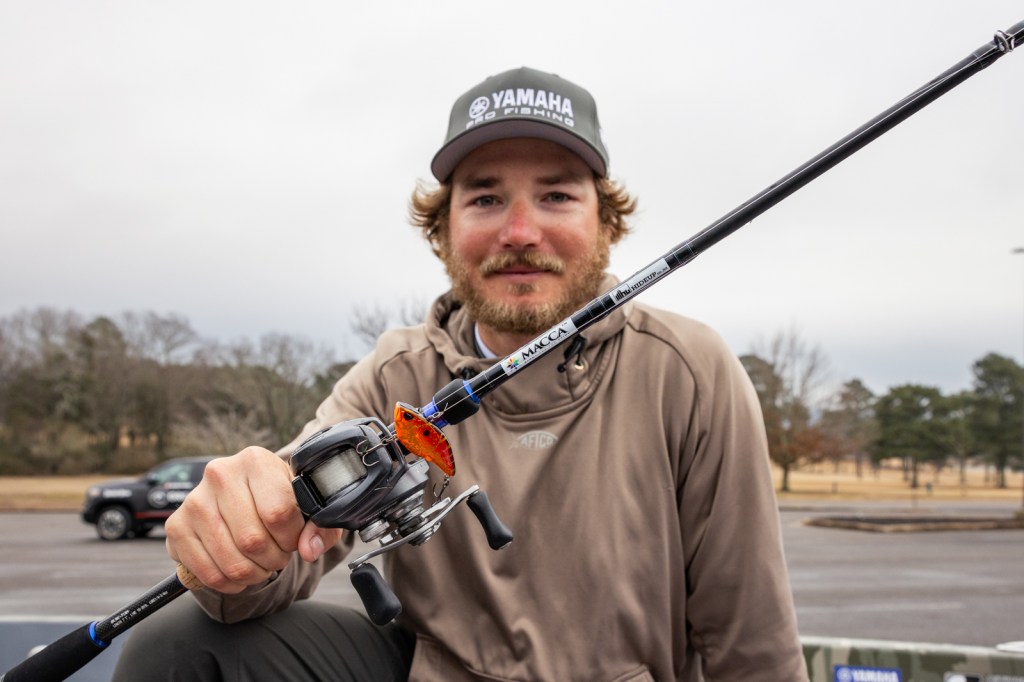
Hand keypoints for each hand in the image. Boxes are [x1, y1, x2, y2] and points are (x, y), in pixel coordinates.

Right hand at [164, 446, 342, 593]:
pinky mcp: (176, 527)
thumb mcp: (308, 506)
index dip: (293, 537)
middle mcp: (219, 474)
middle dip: (274, 559)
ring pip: (231, 561)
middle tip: (279, 555)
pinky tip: (240, 573)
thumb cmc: (280, 500)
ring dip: (254, 574)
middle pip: (252, 540)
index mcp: (255, 461)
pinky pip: (207, 573)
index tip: (295, 539)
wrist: (244, 497)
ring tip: (262, 565)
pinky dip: (230, 583)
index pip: (278, 513)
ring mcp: (193, 501)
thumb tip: (309, 550)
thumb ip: (320, 527)